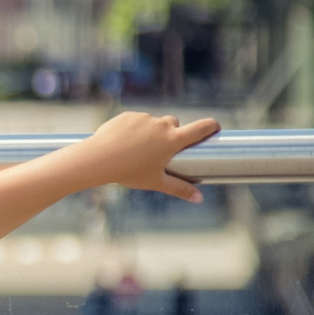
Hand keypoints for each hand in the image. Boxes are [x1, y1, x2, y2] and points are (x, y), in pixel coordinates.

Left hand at [78, 111, 218, 201]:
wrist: (98, 159)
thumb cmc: (129, 172)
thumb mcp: (156, 182)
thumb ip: (179, 188)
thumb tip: (199, 199)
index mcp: (173, 139)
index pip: (200, 128)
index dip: (211, 126)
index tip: (216, 127)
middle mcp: (161, 124)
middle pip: (175, 123)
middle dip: (173, 133)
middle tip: (163, 149)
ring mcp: (143, 118)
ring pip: (153, 122)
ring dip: (151, 131)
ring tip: (137, 150)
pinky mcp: (127, 115)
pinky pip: (135, 121)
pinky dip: (133, 129)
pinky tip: (123, 143)